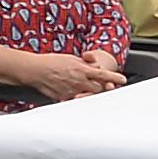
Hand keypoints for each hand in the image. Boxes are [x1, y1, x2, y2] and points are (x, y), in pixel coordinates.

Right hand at [0, 44, 122, 99]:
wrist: (35, 71)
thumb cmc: (51, 62)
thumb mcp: (71, 58)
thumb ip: (84, 64)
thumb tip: (95, 67)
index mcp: (82, 70)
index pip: (103, 75)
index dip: (114, 78)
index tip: (123, 80)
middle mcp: (79, 82)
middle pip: (99, 89)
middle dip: (104, 88)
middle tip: (107, 88)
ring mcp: (72, 92)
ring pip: (88, 96)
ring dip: (91, 93)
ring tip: (88, 90)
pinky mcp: (64, 98)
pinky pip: (75, 100)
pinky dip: (78, 97)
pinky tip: (76, 95)